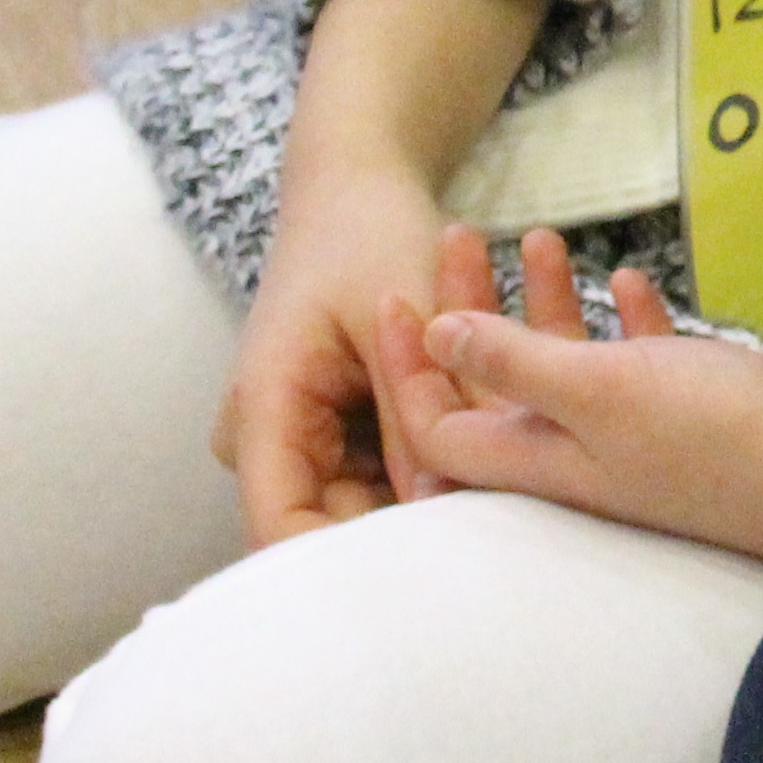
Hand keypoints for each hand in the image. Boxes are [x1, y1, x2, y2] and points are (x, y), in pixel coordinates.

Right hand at [217, 147, 459, 543]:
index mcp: (264, 409)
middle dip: (408, 528)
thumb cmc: (372, 232)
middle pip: (329, 523)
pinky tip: (484, 443)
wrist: (355, 185)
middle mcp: (265, 437)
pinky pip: (378, 468)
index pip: (283, 529)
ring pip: (363, 501)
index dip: (348, 566)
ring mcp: (293, 435)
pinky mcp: (326, 427)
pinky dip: (424, 458)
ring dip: (425, 490)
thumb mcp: (401, 314)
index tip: (429, 577)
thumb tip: (436, 513)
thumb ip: (412, 416)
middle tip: (495, 523)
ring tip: (499, 469)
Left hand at [382, 225, 762, 568]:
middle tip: (463, 235)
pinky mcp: (684, 420)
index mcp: (538, 463)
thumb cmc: (708, 434)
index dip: (406, 366)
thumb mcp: (599, 389)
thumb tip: (433, 335)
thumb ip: (513, 360)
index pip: (438, 426)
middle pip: (496, 384)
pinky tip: (630, 279)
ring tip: (547, 236)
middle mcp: (573, 457)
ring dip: (549, 303)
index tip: (394, 292)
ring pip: (566, 365)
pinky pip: (634, 366)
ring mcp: (630, 439)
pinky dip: (623, 322)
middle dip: (474, 309)